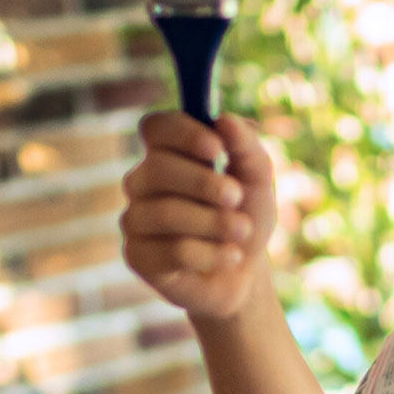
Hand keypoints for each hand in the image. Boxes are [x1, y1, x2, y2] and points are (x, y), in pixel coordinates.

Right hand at [120, 112, 277, 322]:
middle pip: (156, 168)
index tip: (217, 149)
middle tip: (237, 198)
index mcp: (167, 153)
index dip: (182, 133)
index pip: (155, 127)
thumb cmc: (245, 216)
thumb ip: (246, 146)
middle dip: (204, 183)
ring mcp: (135, 219)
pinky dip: (211, 254)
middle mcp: (142, 182)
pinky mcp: (138, 257)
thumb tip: (225, 120)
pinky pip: (172, 251)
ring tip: (242, 231)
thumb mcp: (258, 179)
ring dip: (213, 222)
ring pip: (165, 213)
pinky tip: (229, 256)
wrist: (245, 273)